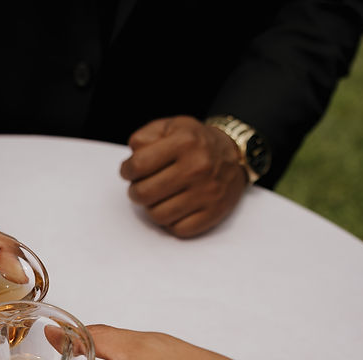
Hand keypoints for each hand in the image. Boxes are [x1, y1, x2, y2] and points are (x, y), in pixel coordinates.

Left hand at [120, 116, 247, 237]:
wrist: (235, 155)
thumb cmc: (195, 142)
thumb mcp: (171, 127)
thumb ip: (145, 137)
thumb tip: (132, 160)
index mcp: (184, 143)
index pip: (138, 165)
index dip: (127, 171)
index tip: (130, 172)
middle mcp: (197, 167)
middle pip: (144, 194)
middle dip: (136, 192)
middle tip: (142, 187)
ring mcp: (208, 192)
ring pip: (159, 216)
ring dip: (153, 208)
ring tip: (159, 198)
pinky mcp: (215, 212)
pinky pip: (179, 230)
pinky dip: (172, 222)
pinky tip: (175, 208)